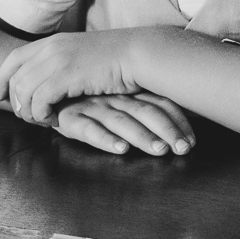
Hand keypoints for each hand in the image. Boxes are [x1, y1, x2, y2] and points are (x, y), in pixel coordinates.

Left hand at [0, 30, 144, 124]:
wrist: (137, 54)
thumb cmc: (115, 59)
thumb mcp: (81, 54)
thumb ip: (61, 62)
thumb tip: (47, 79)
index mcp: (53, 41)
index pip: (13, 58)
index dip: (1, 79)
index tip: (1, 97)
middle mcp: (51, 48)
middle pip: (14, 79)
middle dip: (16, 102)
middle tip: (29, 117)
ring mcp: (57, 61)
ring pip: (24, 92)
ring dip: (29, 112)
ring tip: (44, 120)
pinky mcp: (67, 76)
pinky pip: (39, 101)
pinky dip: (42, 115)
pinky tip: (55, 120)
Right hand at [51, 92, 195, 156]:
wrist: (47, 88)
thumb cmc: (86, 97)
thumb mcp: (116, 97)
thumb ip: (141, 107)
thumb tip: (176, 127)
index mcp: (128, 92)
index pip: (159, 103)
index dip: (177, 121)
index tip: (192, 141)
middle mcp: (114, 97)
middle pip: (146, 112)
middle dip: (167, 131)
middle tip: (183, 149)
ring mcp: (93, 106)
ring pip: (122, 121)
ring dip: (142, 136)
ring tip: (160, 150)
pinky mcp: (70, 117)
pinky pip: (89, 129)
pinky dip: (106, 139)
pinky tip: (120, 148)